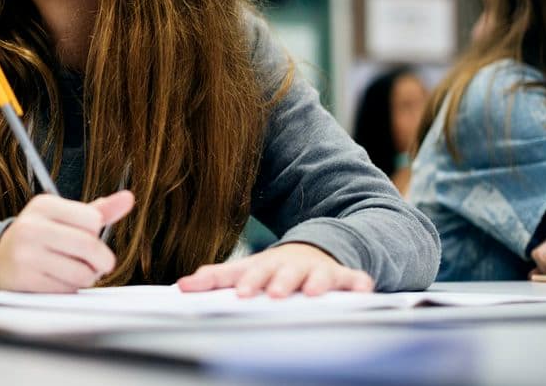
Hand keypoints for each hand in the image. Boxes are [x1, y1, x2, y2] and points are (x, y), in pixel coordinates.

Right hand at [0, 190, 133, 291]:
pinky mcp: (25, 280)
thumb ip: (98, 210)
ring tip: (75, 272)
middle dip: (102, 260)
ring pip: (82, 273)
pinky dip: (69, 289)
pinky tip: (57, 281)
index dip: (96, 233)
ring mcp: (26, 254)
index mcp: (44, 205)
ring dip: (86, 277)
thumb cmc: (39, 236)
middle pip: (89, 246)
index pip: (92, 220)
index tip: (88, 236)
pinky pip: (66, 290)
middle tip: (100, 264)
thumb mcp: (64, 217)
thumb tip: (129, 198)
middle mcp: (32, 227)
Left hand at [176, 243, 374, 297]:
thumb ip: (215, 278)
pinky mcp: (341, 276)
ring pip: (316, 275)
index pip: (252, 273)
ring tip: (311, 292)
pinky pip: (353, 279)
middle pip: (283, 273)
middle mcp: (290, 266)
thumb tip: (183, 285)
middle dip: (277, 282)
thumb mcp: (244, 271)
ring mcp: (316, 270)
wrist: (311, 250)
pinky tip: (363, 288)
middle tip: (272, 294)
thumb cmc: (271, 269)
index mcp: (264, 266)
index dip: (247, 282)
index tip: (241, 294)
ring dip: (314, 282)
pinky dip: (359, 282)